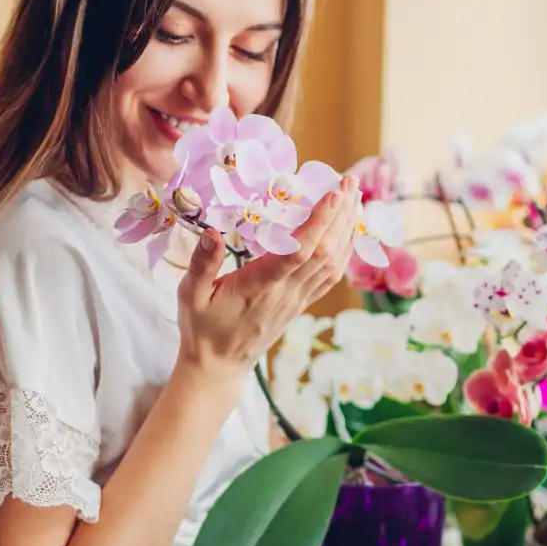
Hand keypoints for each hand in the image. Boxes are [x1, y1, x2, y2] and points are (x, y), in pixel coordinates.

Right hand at [174, 176, 359, 384]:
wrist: (219, 365)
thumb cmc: (203, 327)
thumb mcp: (191, 295)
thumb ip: (202, 264)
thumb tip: (211, 231)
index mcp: (261, 285)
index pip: (299, 252)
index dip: (320, 222)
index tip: (334, 194)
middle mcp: (287, 291)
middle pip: (326, 251)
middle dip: (342, 214)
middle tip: (351, 180)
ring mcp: (298, 298)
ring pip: (334, 262)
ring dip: (348, 228)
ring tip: (356, 197)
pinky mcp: (301, 303)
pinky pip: (331, 275)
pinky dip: (345, 250)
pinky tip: (350, 231)